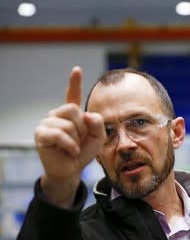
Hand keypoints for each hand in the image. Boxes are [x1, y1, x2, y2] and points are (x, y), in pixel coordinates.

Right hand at [34, 66, 104, 207]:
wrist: (72, 169)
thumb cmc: (84, 152)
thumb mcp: (98, 137)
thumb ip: (97, 123)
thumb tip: (85, 114)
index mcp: (72, 114)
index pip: (73, 95)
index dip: (74, 82)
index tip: (77, 69)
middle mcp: (58, 115)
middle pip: (73, 110)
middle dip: (82, 128)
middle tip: (79, 141)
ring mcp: (47, 123)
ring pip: (68, 123)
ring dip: (76, 139)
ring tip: (73, 147)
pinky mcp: (41, 134)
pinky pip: (59, 134)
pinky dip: (70, 144)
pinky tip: (71, 151)